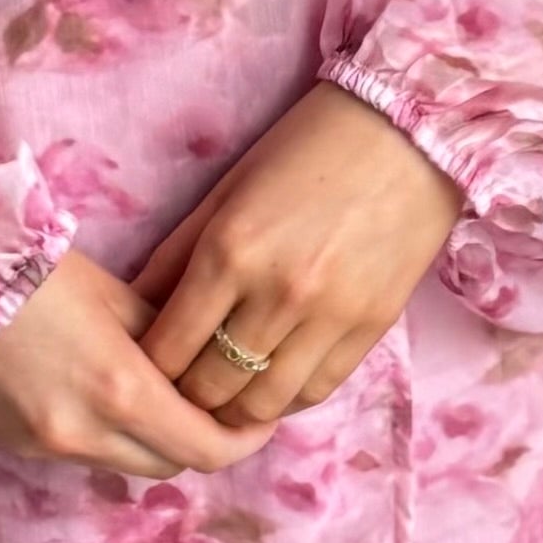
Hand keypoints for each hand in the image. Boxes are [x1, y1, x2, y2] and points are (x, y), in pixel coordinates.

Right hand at [0, 247, 266, 478]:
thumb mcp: (115, 294)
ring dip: (154, 440)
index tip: (257, 417)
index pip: (207, 449)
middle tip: (217, 405)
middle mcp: (87, 434)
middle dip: (201, 440)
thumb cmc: (28, 271)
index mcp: (122, 392)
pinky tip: (102, 393)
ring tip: (161, 396)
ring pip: (128, 464)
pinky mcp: (18, 446)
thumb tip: (206, 365)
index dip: (244, 439)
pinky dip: (109, 435)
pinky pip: (85, 454)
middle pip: (172, 464)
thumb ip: (167, 339)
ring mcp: (48, 448)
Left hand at [131, 83, 464, 423]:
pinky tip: (271, 384)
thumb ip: (175, 256)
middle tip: (178, 389)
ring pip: (262, 405)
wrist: (409, 134)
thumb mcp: (227, 190)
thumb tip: (133, 313)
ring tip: (224, 395)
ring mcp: (329, 317)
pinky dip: (285, 399)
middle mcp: (277, 294)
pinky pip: (315, 392)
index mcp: (229, 251)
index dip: (147, 371)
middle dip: (184, 398)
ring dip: (235, 409)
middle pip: (210, 388)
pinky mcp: (371, 329)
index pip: (168, 350)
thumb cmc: (307, 149)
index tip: (143, 370)